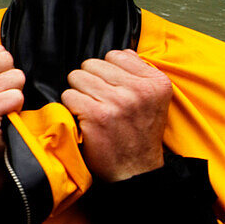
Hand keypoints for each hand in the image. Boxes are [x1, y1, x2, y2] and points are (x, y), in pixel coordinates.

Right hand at [0, 37, 25, 192]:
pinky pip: (14, 96)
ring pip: (15, 79)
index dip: (7, 70)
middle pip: (8, 61)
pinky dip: (16, 108)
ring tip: (7, 110)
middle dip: (13, 80)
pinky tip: (9, 117)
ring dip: (17, 96)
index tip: (0, 88)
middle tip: (5, 99)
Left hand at [61, 49, 170, 182]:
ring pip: (77, 77)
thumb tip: (121, 52)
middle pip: (92, 64)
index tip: (112, 90)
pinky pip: (69, 95)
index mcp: (156, 82)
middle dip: (90, 81)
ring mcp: (118, 102)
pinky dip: (71, 107)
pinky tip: (84, 119)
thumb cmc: (139, 135)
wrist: (136, 172)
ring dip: (78, 93)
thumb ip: (138, 73)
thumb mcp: (153, 101)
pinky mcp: (97, 115)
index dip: (106, 73)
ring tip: (92, 109)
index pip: (115, 55)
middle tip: (99, 102)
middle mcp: (139, 90)